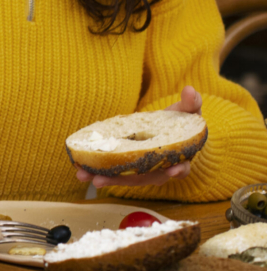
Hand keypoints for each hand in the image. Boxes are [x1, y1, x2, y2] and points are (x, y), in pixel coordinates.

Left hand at [75, 86, 201, 188]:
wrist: (166, 128)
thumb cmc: (180, 121)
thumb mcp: (187, 110)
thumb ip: (191, 102)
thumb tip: (190, 90)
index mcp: (179, 157)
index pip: (181, 167)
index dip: (178, 170)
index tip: (172, 171)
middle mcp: (161, 169)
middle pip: (144, 178)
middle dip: (123, 180)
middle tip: (101, 180)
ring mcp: (144, 170)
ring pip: (126, 178)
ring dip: (105, 178)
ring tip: (83, 177)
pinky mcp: (129, 166)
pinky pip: (115, 172)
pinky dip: (98, 172)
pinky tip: (81, 171)